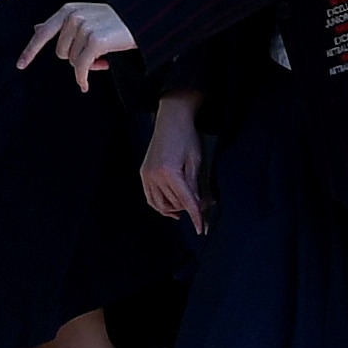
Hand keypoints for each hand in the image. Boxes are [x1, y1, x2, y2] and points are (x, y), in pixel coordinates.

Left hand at [16, 0, 134, 86]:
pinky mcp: (96, 40)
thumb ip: (61, 24)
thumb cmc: (112, 21)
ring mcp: (84, 28)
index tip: (20, 65)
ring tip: (102, 58)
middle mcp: (74, 17)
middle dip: (75, 58)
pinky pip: (82, 68)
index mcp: (68, 11)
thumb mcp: (84, 17)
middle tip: (94, 55)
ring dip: (86, 65)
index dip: (30, 50)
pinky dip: (83, 78)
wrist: (142, 18)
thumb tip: (36, 28)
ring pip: (72, 61)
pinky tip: (86, 84)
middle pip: (60, 52)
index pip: (43, 32)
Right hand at [141, 90, 209, 233]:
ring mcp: (147, 175)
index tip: (201, 228)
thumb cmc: (186, 136)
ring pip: (160, 204)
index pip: (185, 201)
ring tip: (186, 207)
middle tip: (203, 204)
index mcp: (170, 172)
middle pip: (174, 203)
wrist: (172, 119)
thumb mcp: (195, 162)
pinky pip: (150, 197)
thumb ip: (194, 185)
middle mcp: (155, 176)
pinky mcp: (144, 173)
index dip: (195, 216)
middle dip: (189, 207)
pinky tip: (170, 207)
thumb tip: (198, 205)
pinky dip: (160, 204)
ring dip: (174, 208)